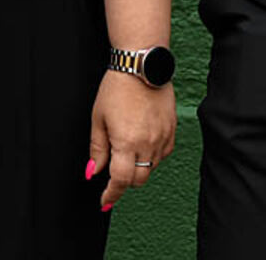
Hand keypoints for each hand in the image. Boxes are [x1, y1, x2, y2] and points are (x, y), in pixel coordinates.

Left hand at [86, 72, 175, 210]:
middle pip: (138, 179)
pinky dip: (152, 156)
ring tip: (127, 147)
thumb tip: (92, 172)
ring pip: (151, 168)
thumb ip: (97, 149)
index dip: (112, 194)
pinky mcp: (172, 130)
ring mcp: (162, 138)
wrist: (142, 65)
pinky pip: (163, 154)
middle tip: (113, 173)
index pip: (121, 181)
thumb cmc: (117, 88)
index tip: (105, 201)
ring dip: (138, 167)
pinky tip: (142, 142)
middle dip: (124, 181)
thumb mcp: (98, 118)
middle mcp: (148, 144)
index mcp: (126, 142)